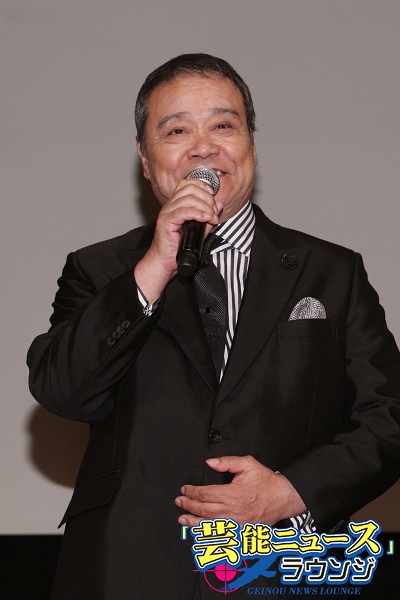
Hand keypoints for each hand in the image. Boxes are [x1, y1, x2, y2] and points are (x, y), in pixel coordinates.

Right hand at [135, 178, 221, 302]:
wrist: (166, 261)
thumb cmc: (179, 247)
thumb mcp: (199, 229)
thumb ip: (208, 216)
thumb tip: (218, 205)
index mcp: (176, 203)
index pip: (188, 184)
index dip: (203, 187)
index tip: (213, 199)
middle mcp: (170, 205)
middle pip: (190, 188)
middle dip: (207, 198)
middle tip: (214, 212)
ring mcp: (166, 212)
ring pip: (188, 199)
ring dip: (205, 207)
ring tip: (211, 218)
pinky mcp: (166, 221)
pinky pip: (183, 211)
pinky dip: (197, 213)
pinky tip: (204, 218)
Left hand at [174, 455, 306, 526]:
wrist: (283, 498)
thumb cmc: (266, 482)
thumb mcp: (247, 464)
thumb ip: (227, 461)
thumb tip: (210, 462)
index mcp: (233, 494)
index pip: (205, 494)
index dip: (192, 492)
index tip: (185, 489)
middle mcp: (233, 511)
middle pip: (203, 510)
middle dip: (188, 505)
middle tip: (179, 501)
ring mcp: (236, 524)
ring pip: (209, 525)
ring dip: (193, 522)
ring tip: (182, 519)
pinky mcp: (240, 531)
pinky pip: (220, 534)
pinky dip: (207, 533)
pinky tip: (199, 530)